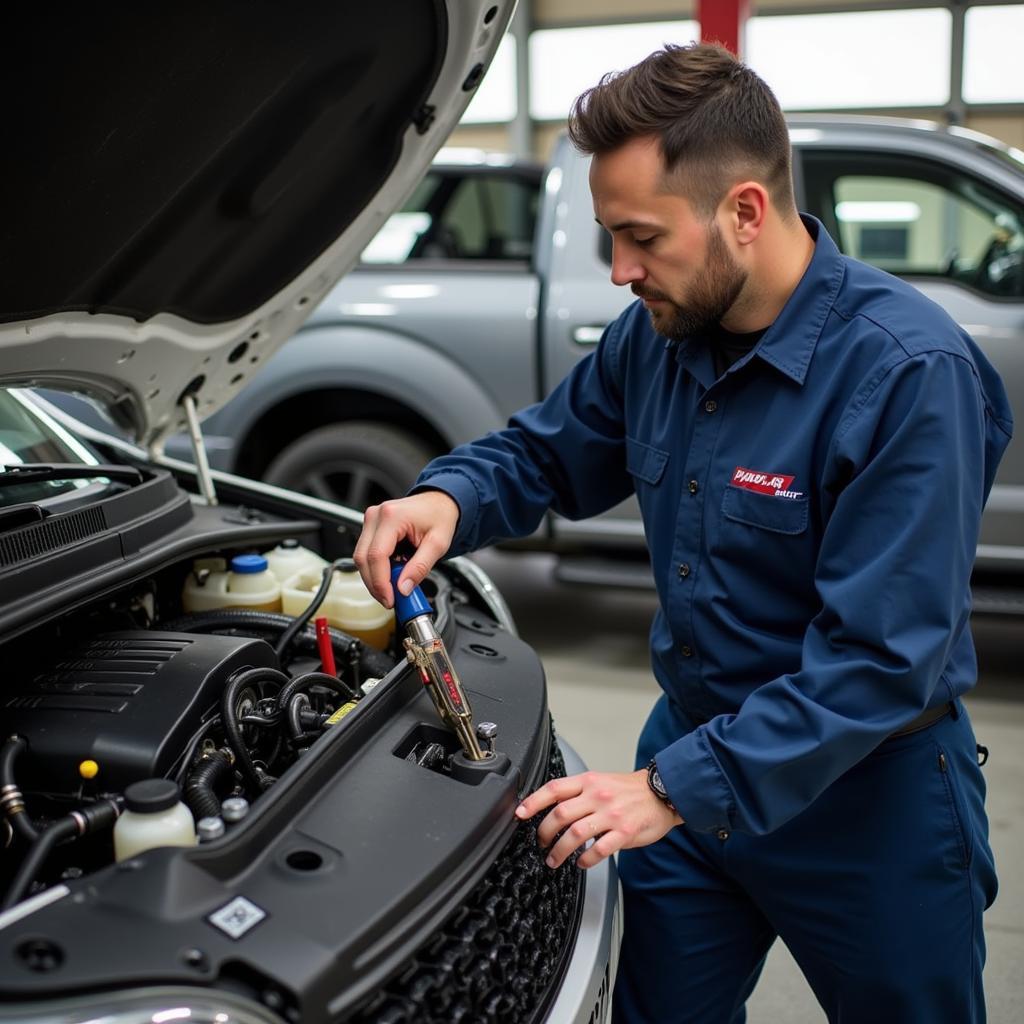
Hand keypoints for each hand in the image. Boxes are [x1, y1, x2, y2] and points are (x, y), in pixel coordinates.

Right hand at [353, 491, 459, 607]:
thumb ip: (420, 567)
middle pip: (363, 558)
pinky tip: (390, 576)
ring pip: (361, 557)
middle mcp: (376, 516)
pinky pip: (366, 553)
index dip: (380, 582)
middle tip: (390, 600)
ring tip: (392, 590)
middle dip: (375, 584)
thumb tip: (403, 588)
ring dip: (374, 578)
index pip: (376, 556)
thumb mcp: (438, 544)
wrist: (439, 502)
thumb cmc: (439, 516)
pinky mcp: (371, 527)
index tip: (390, 599)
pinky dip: (376, 569)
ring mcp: (371, 520)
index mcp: (392, 516)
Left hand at [515, 769, 682, 869]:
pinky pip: (598, 850)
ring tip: (553, 860)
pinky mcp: (624, 832)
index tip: (520, 814)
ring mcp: (611, 814)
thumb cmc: (628, 790)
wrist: (662, 793)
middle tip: (540, 843)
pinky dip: (585, 860)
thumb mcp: (600, 781)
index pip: (554, 789)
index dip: (533, 801)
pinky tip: (581, 863)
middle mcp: (597, 796)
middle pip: (560, 814)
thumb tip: (552, 807)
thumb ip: (578, 793)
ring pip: (575, 834)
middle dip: (544, 833)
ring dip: (559, 851)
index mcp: (589, 781)